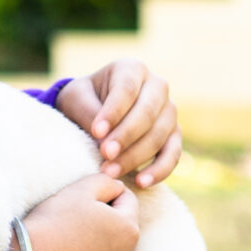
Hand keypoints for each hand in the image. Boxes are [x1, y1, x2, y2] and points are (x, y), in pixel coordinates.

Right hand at [10, 173, 138, 250]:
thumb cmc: (52, 224)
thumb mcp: (79, 190)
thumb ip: (106, 182)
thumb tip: (117, 188)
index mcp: (129, 229)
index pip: (127, 201)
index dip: (106, 196)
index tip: (84, 202)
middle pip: (122, 233)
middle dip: (105, 226)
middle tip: (74, 226)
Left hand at [56, 58, 182, 187]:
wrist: (94, 110)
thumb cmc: (84, 100)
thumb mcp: (77, 98)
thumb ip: (88, 112)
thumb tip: (104, 137)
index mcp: (132, 69)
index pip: (127, 89)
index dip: (113, 112)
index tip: (96, 132)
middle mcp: (157, 86)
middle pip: (147, 112)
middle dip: (126, 136)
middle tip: (105, 155)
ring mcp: (169, 111)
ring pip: (160, 135)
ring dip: (136, 156)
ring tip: (111, 172)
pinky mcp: (174, 135)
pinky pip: (173, 154)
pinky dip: (160, 170)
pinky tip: (141, 182)